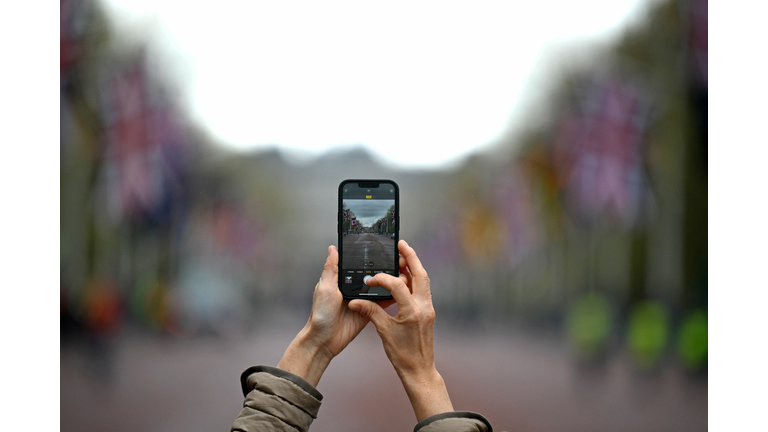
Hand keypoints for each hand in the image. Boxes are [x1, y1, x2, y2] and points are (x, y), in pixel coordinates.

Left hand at [277, 245, 392, 385]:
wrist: (325, 340)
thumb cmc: (320, 315)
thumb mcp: (325, 288)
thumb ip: (331, 269)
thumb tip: (332, 249)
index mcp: (342, 280)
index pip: (358, 265)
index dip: (368, 258)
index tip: (381, 250)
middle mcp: (353, 289)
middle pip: (372, 276)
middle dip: (383, 269)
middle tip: (396, 262)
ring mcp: (363, 300)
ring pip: (379, 288)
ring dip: (389, 282)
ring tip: (400, 275)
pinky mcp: (369, 311)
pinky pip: (382, 303)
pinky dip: (391, 298)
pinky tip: (399, 292)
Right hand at [348, 240, 453, 420]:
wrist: (419, 370)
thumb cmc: (402, 355)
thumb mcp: (384, 332)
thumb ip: (371, 312)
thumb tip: (356, 301)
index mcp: (413, 311)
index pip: (398, 285)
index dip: (382, 279)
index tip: (370, 280)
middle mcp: (424, 307)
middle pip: (420, 274)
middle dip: (411, 257)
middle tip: (401, 245)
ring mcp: (428, 309)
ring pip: (423, 280)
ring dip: (414, 267)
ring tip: (402, 256)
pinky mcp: (428, 312)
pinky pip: (422, 290)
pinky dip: (414, 280)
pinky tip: (404, 277)